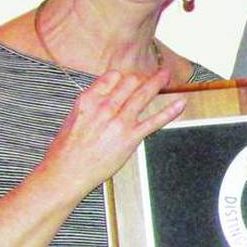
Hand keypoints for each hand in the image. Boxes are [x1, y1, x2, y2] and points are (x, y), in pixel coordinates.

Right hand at [44, 67, 184, 198]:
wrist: (66, 172)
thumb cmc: (66, 150)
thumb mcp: (73, 118)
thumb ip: (91, 105)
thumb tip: (103, 97)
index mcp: (89, 100)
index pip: (112, 76)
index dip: (123, 76)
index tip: (130, 77)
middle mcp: (105, 106)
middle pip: (130, 81)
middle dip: (141, 77)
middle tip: (151, 75)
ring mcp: (120, 121)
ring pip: (143, 93)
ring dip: (158, 81)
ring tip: (166, 74)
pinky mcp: (130, 138)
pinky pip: (155, 120)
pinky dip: (170, 111)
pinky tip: (180, 103)